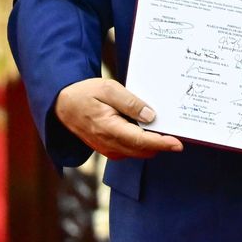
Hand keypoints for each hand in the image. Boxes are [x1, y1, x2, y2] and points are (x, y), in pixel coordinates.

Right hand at [54, 78, 183, 159]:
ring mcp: (106, 148)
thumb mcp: (109, 89)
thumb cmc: (86, 93)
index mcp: (108, 128)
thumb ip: (130, 103)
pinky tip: (148, 131)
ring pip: (136, 152)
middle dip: (161, 144)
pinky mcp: (106, 147)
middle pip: (142, 150)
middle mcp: (107, 143)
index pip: (140, 140)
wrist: (62, 103)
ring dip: (151, 145)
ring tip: (166, 131)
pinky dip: (141, 145)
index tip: (178, 144)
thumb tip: (151, 117)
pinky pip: (128, 150)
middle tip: (178, 133)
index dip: (161, 143)